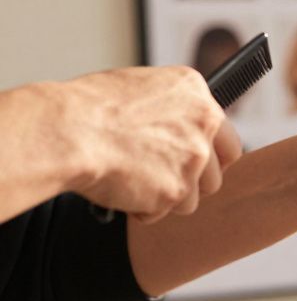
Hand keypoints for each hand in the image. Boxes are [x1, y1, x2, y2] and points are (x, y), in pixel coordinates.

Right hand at [63, 66, 241, 223]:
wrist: (66, 131)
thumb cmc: (86, 109)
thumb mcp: (138, 89)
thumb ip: (170, 110)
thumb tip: (176, 127)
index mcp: (194, 91)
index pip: (227, 138)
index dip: (212, 159)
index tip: (199, 167)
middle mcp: (203, 124)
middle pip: (216, 174)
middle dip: (193, 184)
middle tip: (166, 182)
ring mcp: (193, 158)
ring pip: (193, 197)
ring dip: (165, 197)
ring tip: (132, 179)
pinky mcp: (176, 189)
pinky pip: (163, 212)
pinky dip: (142, 209)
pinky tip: (121, 188)